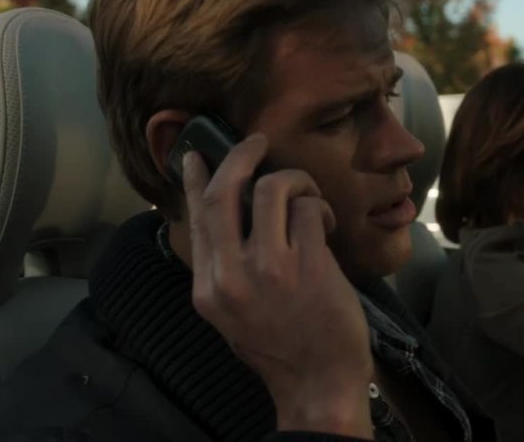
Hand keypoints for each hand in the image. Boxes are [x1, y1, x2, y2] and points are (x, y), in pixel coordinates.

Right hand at [183, 133, 372, 437]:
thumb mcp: (234, 315)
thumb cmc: (282, 349)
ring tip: (308, 195)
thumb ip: (225, 270)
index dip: (196, 180)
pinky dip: (320, 206)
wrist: (319, 383)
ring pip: (272, 189)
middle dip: (240, 155)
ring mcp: (269, 268)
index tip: (196, 154)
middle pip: (225, 193)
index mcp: (208, 288)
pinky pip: (309, 209)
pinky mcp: (308, 264)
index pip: (196, 219)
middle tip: (257, 141)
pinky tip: (327, 223)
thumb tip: (229, 220)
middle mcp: (230, 275)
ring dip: (295, 180)